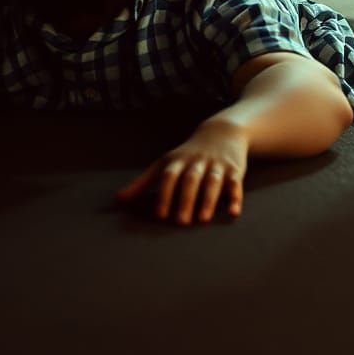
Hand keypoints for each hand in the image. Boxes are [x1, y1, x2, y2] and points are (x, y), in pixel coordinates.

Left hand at [115, 118, 248, 225]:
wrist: (223, 132)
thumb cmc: (188, 154)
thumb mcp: (165, 163)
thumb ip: (143, 182)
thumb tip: (118, 199)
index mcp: (179, 161)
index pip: (169, 175)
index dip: (164, 194)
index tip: (160, 214)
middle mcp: (197, 162)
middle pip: (190, 180)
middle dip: (185, 199)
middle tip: (180, 222)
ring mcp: (217, 165)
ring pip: (212, 181)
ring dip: (208, 200)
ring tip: (203, 219)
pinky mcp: (234, 170)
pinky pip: (235, 183)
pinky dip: (235, 197)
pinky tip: (233, 212)